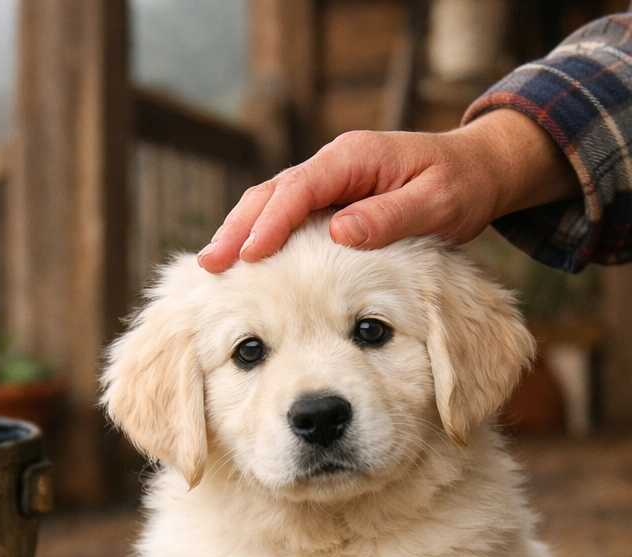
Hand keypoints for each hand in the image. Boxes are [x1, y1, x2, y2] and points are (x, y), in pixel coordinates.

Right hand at [197, 109, 580, 272]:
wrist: (477, 171)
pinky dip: (258, 237)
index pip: (301, 188)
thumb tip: (341, 231)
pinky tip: (242, 264)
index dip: (271, 222)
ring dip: (240, 234)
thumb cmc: (463, 186)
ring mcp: (327, 183)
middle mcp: (334, 165)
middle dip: (237, 228)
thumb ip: (391, 217)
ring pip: (269, 204)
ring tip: (211, 267)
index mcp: (356, 158)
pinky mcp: (327, 201)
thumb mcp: (438, 204)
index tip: (249, 255)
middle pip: (271, 193)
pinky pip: (283, 216)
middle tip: (210, 264)